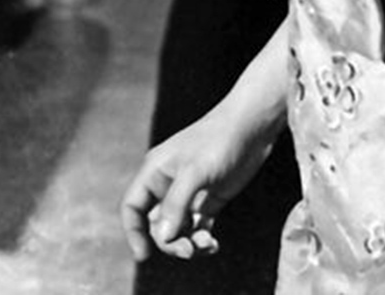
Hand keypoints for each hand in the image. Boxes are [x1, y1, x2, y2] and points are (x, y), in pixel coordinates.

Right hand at [120, 107, 273, 261]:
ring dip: (189, 243)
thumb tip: (163, 237)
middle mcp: (168, 184)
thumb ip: (176, 204)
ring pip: (177, 230)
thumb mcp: (195, 172)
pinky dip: (202, 240)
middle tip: (190, 250)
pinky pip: (197, 229)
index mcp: (155, 172)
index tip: (143, 255)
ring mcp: (188, 194)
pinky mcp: (208, 200)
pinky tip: (214, 244)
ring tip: (208, 244)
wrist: (250, 128)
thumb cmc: (219, 141)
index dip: (133, 231)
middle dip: (169, 242)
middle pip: (156, 225)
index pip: (133, 206)